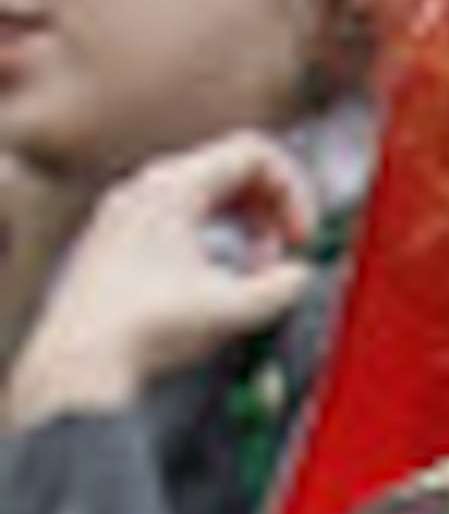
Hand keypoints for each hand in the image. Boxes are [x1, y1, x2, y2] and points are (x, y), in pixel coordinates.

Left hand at [5, 132, 316, 427]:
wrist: (82, 361)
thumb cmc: (143, 329)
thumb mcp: (232, 308)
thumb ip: (282, 287)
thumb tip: (300, 277)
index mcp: (173, 186)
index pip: (254, 152)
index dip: (294, 190)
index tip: (302, 238)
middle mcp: (147, 187)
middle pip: (232, 167)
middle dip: (273, 208)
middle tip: (288, 253)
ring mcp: (130, 209)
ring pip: (209, 191)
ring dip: (247, 223)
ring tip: (258, 269)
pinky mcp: (122, 237)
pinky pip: (184, 215)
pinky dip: (217, 235)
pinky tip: (223, 277)